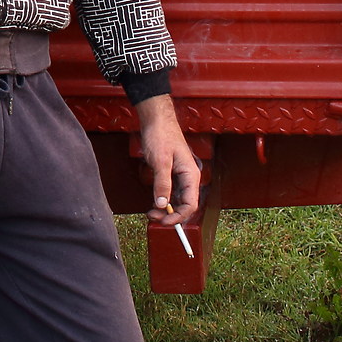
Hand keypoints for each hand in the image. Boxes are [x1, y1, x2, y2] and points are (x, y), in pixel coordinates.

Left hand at [135, 95, 201, 225]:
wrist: (156, 120)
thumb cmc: (161, 135)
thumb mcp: (160, 161)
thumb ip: (162, 184)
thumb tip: (162, 205)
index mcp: (190, 175)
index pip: (190, 204)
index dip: (178, 216)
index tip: (163, 221)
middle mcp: (188, 178)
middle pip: (185, 204)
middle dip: (170, 214)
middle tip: (153, 217)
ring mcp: (181, 176)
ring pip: (177, 200)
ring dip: (165, 209)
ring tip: (151, 213)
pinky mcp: (172, 173)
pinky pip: (171, 192)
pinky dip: (163, 200)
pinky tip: (154, 203)